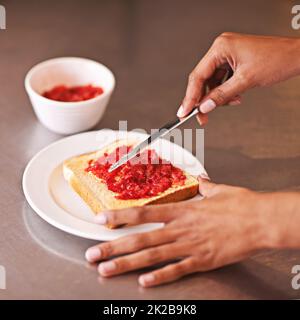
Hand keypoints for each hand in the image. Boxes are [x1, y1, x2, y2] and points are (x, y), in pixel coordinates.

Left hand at [85, 178, 276, 286]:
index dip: (119, 216)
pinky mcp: (202, 261)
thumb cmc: (240, 204)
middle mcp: (180, 228)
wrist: (260, 220)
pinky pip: (177, 270)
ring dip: (127, 263)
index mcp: (182, 210)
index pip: (143, 212)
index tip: (100, 219)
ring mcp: (189, 246)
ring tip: (106, 269)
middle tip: (92, 253)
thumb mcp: (218, 191)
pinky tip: (144, 282)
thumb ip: (204, 186)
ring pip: (152, 255)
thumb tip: (200, 180)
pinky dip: (160, 276)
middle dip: (113, 246)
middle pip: (140, 237)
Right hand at [177, 33, 299, 124]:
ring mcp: (227, 55)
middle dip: (204, 100)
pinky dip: (226, 92)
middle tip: (201, 116)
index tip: (184, 112)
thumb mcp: (245, 81)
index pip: (198, 75)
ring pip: (213, 83)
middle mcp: (221, 49)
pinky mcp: (233, 62)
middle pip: (203, 80)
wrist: (296, 56)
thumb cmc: (277, 59)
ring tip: (230, 102)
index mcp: (221, 47)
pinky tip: (235, 97)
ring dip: (218, 97)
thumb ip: (222, 95)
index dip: (190, 97)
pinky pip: (222, 81)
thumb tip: (205, 107)